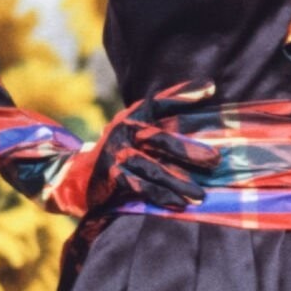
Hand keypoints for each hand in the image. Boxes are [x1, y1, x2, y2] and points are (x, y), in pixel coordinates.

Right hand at [48, 79, 220, 217]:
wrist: (75, 175)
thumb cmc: (118, 155)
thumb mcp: (137, 137)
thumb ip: (163, 131)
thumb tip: (204, 125)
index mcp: (133, 117)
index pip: (160, 103)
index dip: (183, 94)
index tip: (211, 86)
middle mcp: (124, 131)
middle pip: (160, 138)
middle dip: (188, 150)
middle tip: (215, 160)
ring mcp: (117, 154)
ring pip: (152, 168)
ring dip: (178, 182)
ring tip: (200, 195)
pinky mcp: (111, 176)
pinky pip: (139, 187)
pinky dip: (159, 196)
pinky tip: (178, 204)